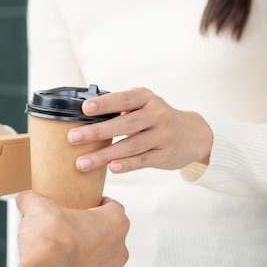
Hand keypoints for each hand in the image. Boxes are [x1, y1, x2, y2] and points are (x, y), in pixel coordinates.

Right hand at [14, 191, 128, 266]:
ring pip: (100, 252)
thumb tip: (26, 199)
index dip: (97, 201)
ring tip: (62, 241)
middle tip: (70, 220)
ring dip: (85, 246)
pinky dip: (77, 263)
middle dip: (89, 225)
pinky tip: (60, 258)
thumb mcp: (39, 207)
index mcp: (116, 223)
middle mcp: (118, 247)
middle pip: (108, 230)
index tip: (85, 201)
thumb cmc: (54, 243)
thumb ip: (34, 199)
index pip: (113, 206)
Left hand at [67, 87, 212, 173]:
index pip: (124, 99)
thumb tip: (85, 116)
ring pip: (131, 146)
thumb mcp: (144, 105)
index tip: (85, 108)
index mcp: (146, 98)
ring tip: (82, 163)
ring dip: (104, 155)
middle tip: (73, 138)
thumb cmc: (157, 118)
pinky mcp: (166, 155)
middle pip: (124, 124)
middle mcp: (156, 114)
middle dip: (97, 131)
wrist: (194, 134)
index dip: (105, 103)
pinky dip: (126, 165)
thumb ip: (121, 108)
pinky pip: (143, 160)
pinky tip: (111, 168)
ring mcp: (163, 135)